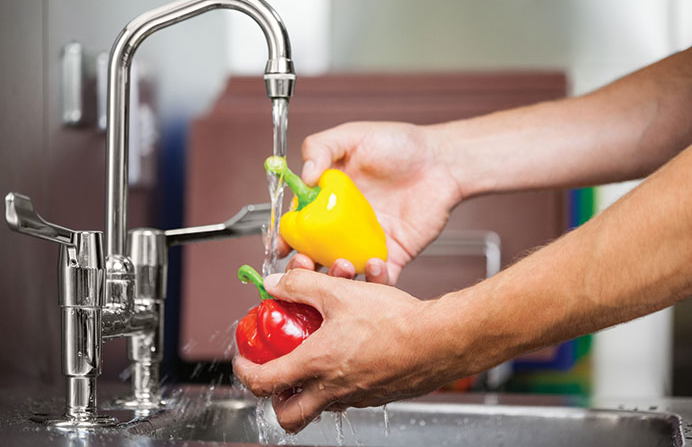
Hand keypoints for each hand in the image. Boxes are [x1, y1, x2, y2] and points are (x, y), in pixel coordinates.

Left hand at [234, 269, 464, 432]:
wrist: (439, 340)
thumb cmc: (395, 322)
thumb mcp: (339, 293)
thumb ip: (302, 286)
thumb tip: (277, 283)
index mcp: (316, 365)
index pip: (265, 382)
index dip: (245, 373)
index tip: (243, 361)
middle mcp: (333, 389)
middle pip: (289, 416)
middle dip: (275, 402)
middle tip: (275, 380)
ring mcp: (356, 397)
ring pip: (320, 408)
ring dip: (309, 390)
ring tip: (312, 362)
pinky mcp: (377, 396)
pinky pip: (349, 397)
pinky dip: (340, 382)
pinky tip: (350, 355)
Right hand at [279, 122, 462, 284]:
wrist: (443, 161)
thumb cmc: (400, 144)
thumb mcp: (353, 135)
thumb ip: (320, 147)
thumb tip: (303, 175)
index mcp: (328, 200)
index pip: (298, 223)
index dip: (285, 236)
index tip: (280, 244)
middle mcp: (343, 226)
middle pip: (313, 255)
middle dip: (302, 267)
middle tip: (303, 264)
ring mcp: (366, 243)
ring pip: (341, 273)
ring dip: (334, 277)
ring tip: (340, 265)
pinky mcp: (392, 255)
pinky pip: (379, 279)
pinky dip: (373, 280)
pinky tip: (374, 265)